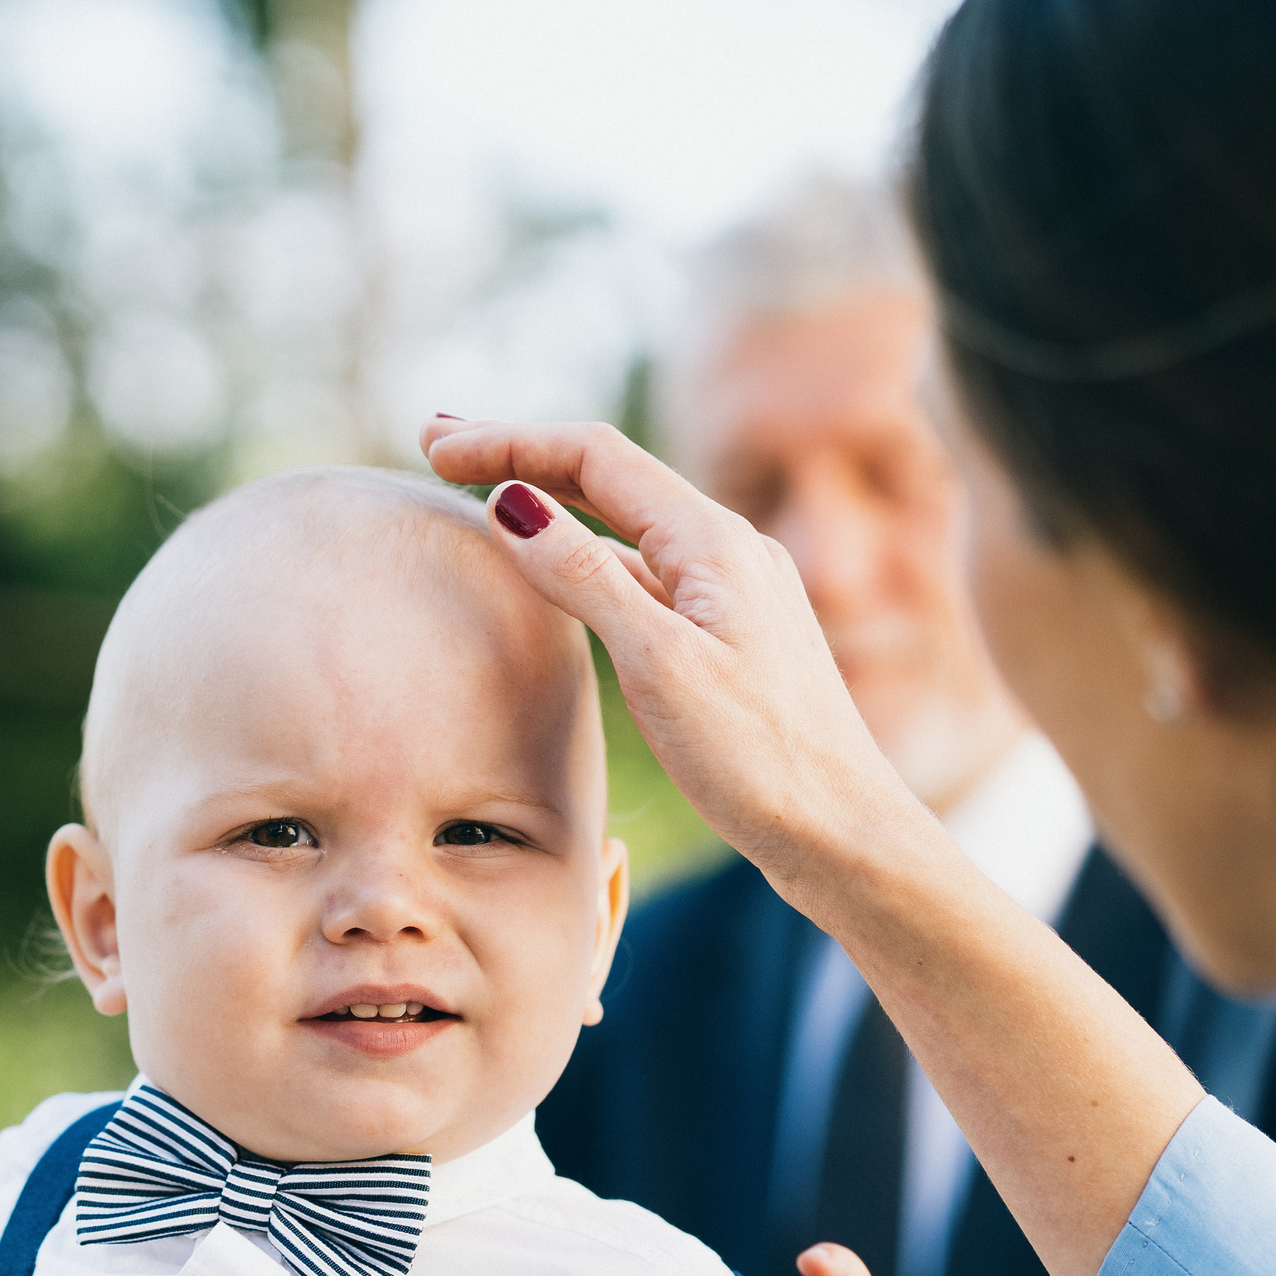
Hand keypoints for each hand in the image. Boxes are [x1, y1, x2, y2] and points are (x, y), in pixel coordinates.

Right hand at [418, 416, 914, 888]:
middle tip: (437, 442)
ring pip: (626, 525)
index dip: (509, 441)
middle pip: (609, 476)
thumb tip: (511, 504)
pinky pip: (644, 571)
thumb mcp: (661, 665)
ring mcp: (733, 591)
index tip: (433, 445)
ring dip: (551, 499)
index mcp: (714, 542)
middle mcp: (729, 550)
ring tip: (483, 490)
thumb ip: (586, 580)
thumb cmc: (759, 761)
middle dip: (522, 453)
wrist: (842, 834)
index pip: (595, 456)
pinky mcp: (731, 635)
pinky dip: (586, 553)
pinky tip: (559, 567)